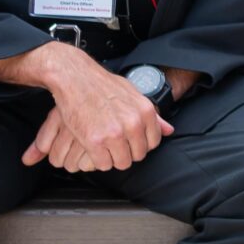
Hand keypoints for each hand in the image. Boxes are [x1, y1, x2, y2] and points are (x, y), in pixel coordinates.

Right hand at [24, 57, 171, 172]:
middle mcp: (133, 123)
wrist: (74, 78)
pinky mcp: (94, 141)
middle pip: (138, 155)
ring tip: (104, 146)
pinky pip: (103, 164)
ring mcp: (114, 133)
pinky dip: (98, 160)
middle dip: (127, 152)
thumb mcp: (133, 93)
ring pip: (122, 163)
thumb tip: (169, 130)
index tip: (130, 141)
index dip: (141, 144)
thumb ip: (152, 115)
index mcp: (145, 111)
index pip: (153, 142)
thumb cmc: (102, 84)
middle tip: (114, 143)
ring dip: (113, 158)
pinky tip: (94, 148)